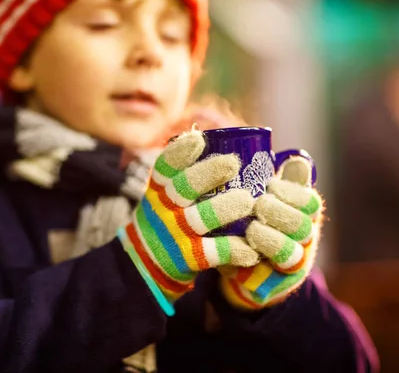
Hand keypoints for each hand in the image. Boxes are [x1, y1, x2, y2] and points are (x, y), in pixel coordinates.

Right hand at [118, 130, 259, 313]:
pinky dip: (234, 249)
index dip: (180, 152)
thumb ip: (181, 174)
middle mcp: (164, 209)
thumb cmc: (167, 218)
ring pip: (201, 218)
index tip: (198, 138)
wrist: (147, 263)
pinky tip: (251, 247)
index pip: (165, 167)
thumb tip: (208, 135)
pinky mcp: (187, 258)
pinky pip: (214, 252)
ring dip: (225, 208)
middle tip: (233, 163)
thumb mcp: (163, 195)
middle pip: (184, 187)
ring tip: (248, 201)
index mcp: (159, 189)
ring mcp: (175, 233)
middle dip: (208, 172)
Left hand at [219, 156, 322, 308]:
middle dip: (282, 213)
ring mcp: (291, 263)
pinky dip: (259, 264)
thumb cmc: (253, 219)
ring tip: (252, 229)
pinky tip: (244, 251)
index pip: (308, 202)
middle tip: (259, 205)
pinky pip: (272, 276)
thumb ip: (274, 178)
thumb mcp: (263, 196)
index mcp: (301, 213)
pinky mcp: (274, 283)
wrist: (243, 264)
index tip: (269, 185)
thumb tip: (297, 159)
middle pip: (304, 226)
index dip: (292, 193)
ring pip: (291, 252)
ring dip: (273, 239)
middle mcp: (302, 238)